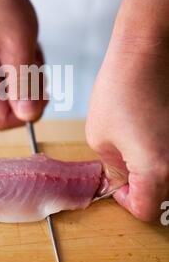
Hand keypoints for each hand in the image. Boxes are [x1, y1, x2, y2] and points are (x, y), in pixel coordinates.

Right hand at [0, 0, 45, 128]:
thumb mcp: (19, 47)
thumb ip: (23, 86)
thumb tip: (28, 118)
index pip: (3, 120)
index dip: (28, 110)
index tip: (40, 85)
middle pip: (8, 108)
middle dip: (29, 87)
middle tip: (32, 58)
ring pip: (11, 93)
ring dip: (27, 74)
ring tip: (25, 47)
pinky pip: (8, 79)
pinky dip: (21, 66)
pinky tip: (20, 46)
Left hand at [86, 0, 168, 220]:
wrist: (146, 52)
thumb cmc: (121, 88)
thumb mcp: (100, 135)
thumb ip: (112, 167)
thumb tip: (121, 178)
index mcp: (156, 169)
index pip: (145, 210)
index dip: (125, 201)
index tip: (116, 186)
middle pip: (162, 195)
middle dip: (140, 185)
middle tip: (124, 164)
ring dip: (152, 168)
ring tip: (136, 142)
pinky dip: (163, 150)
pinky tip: (151, 131)